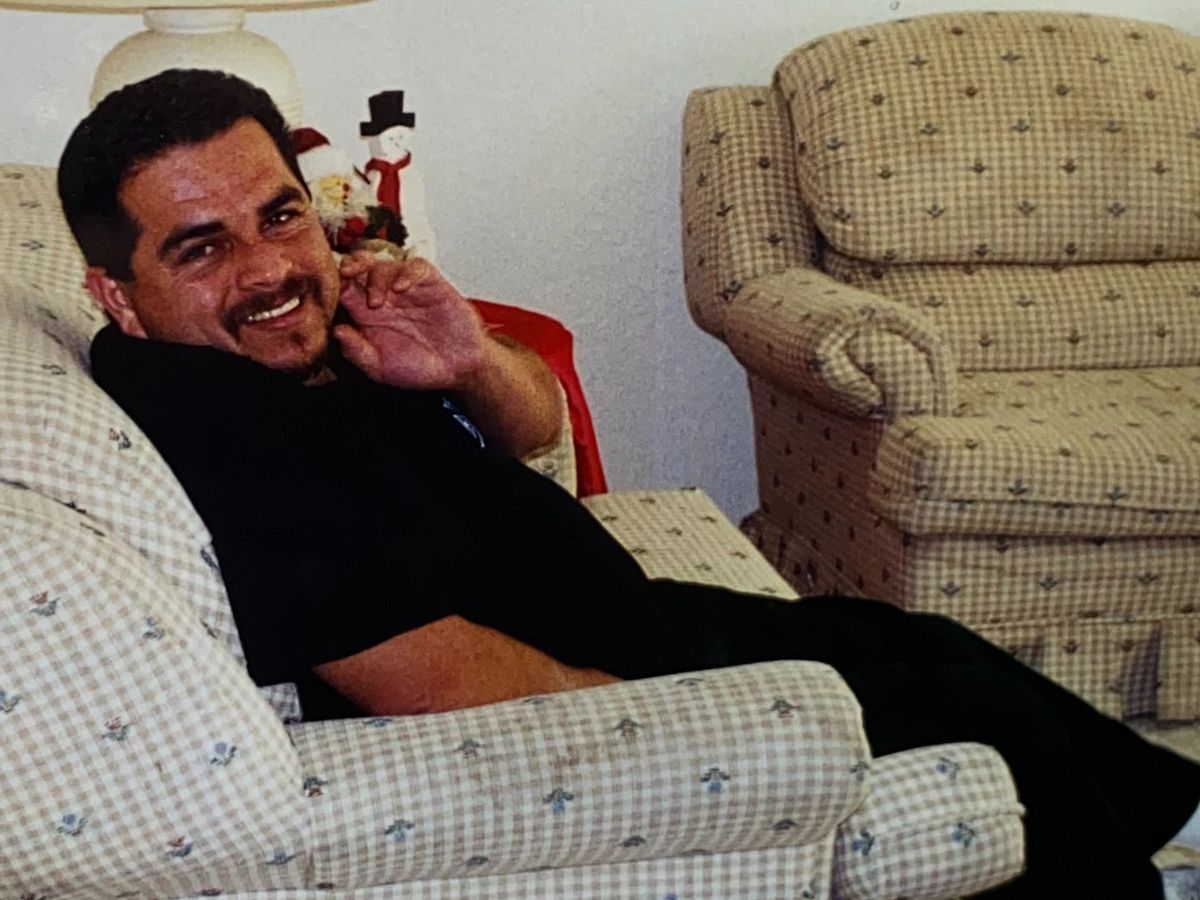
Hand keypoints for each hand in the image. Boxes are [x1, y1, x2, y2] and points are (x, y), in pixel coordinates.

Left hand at [335, 253, 489, 390]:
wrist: (458, 369)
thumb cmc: (420, 369)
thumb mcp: (381, 369)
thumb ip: (358, 353)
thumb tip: (337, 332)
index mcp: (366, 314)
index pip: (343, 288)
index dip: (334, 284)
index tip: (328, 292)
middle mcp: (384, 296)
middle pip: (360, 268)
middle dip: (350, 265)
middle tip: (346, 274)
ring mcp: (407, 289)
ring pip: (384, 265)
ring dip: (375, 277)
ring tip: (376, 302)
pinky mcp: (431, 284)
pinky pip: (416, 267)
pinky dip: (406, 273)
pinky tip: (402, 289)